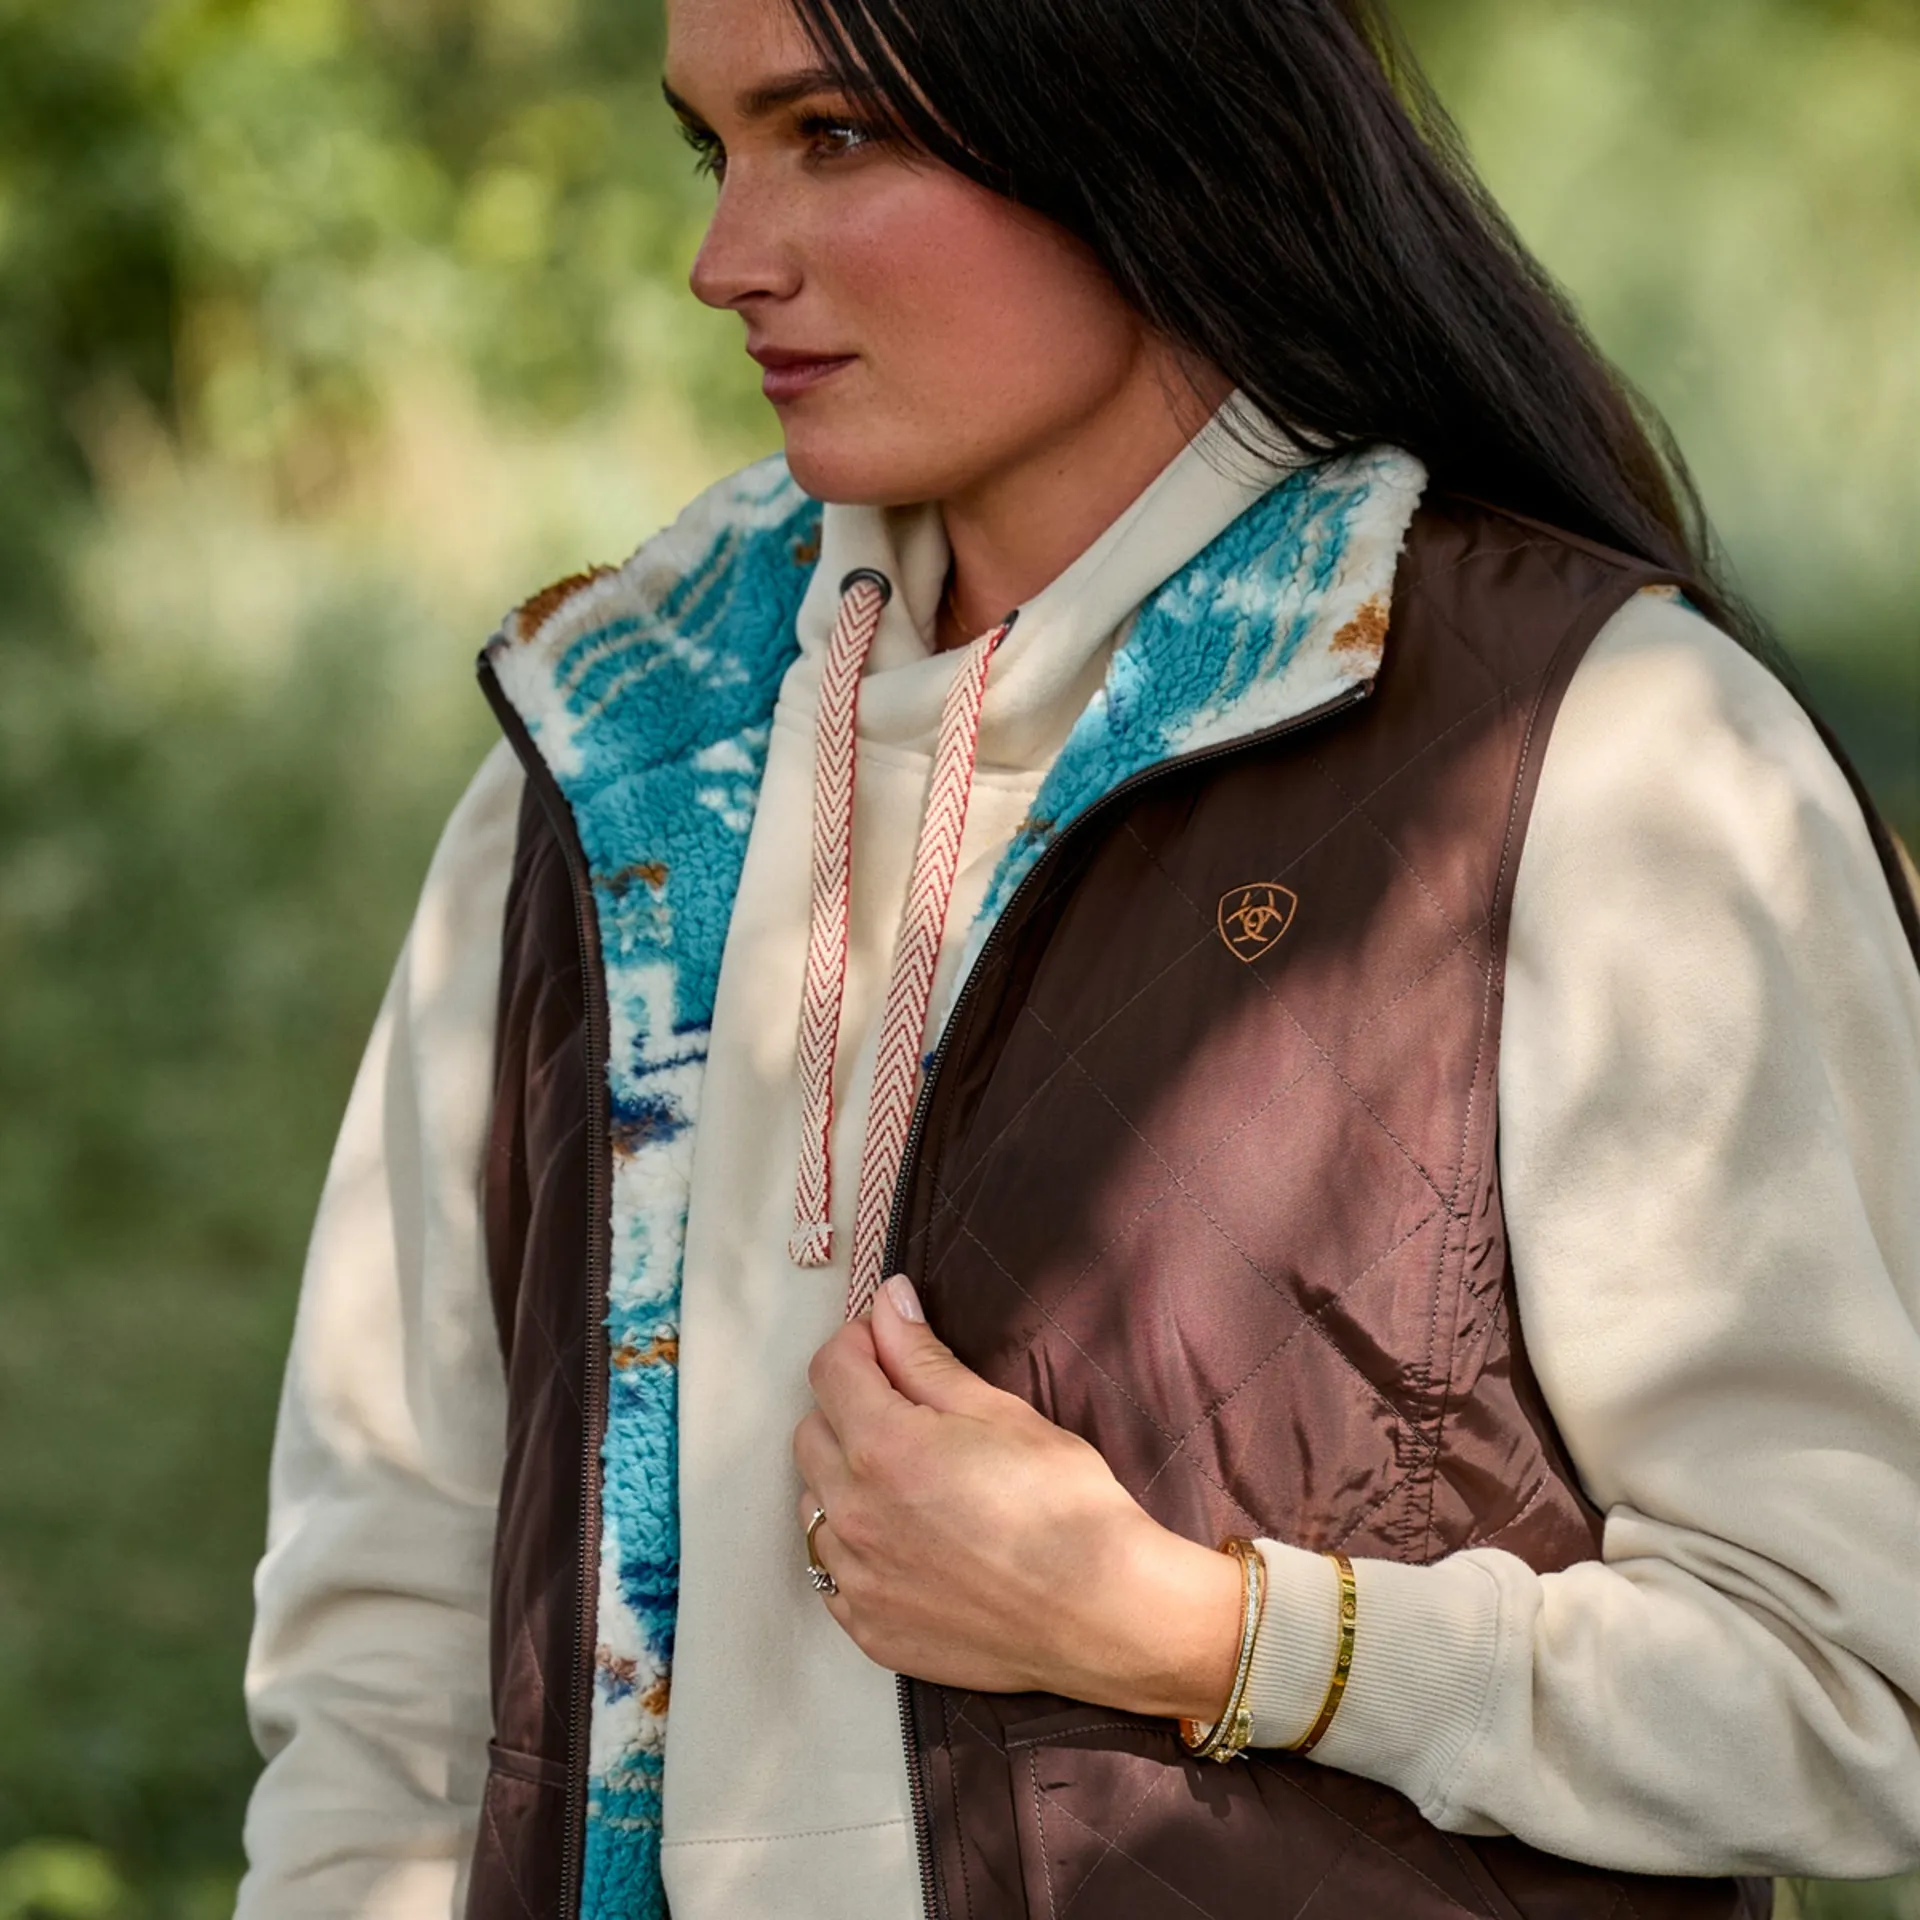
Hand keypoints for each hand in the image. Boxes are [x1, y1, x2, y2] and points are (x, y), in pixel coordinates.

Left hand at [792, 1275, 1243, 1718]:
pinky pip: (832, 1571)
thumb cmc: (1064, 1505)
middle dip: (848, 1407)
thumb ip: (925, 1359)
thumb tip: (887, 1303)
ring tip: (907, 1482)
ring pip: (814, 1504)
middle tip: (907, 1412)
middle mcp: (853, 1514)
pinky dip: (855, 1547)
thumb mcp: (1001, 1413)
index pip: (831, 1369)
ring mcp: (856, 1579)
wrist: (1102, 1616)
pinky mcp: (869, 1629)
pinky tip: (906, 1543)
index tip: (891, 1345)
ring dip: (844, 1479)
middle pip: (811, 1433)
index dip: (860, 1342)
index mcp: (882, 1448)